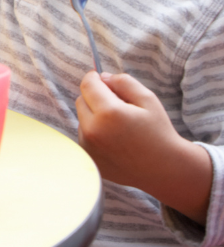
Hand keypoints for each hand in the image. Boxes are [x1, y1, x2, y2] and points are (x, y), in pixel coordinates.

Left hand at [77, 70, 210, 222]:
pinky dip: (94, 131)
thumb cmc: (159, 132)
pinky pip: (83, 134)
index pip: (87, 85)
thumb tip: (102, 77)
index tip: (101, 78)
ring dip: (94, 115)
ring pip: (82, 117)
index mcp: (109, 113)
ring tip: (118, 126)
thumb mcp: (148, 99)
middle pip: (81, 100)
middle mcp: (93, 130)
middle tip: (117, 105)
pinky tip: (114, 139)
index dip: (94, 78)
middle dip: (95, 97)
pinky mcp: (88, 157)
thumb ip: (123, 82)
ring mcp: (88, 146)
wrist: (165, 169)